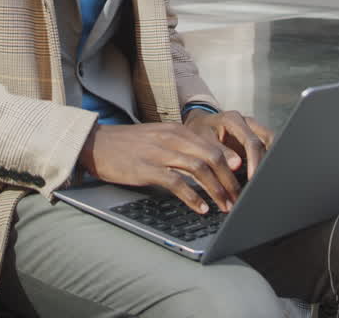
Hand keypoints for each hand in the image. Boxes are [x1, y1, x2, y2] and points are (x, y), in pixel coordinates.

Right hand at [78, 122, 244, 214]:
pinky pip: (176, 183)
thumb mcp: (158, 138)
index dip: (232, 163)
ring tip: (225, 206)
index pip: (213, 145)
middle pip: (212, 157)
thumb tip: (206, 164)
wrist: (94, 142)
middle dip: (229, 180)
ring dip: (216, 190)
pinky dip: (192, 197)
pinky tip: (201, 208)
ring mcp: (159, 152)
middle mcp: (171, 138)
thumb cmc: (127, 144)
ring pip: (199, 169)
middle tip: (239, 198)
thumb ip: (181, 147)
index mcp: (177, 130)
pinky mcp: (146, 168)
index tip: (244, 180)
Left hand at [183, 109, 273, 183]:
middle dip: (267, 161)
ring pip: (271, 144)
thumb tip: (236, 165)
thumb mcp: (203, 140)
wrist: (199, 124)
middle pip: (268, 140)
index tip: (253, 177)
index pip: (251, 141)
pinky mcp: (256, 139)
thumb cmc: (199, 131)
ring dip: (270, 160)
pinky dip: (266, 161)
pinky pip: (267, 149)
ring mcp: (253, 130)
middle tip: (262, 181)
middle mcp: (247, 122)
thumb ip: (219, 152)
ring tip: (264, 180)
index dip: (255, 161)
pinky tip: (262, 175)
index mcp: (233, 120)